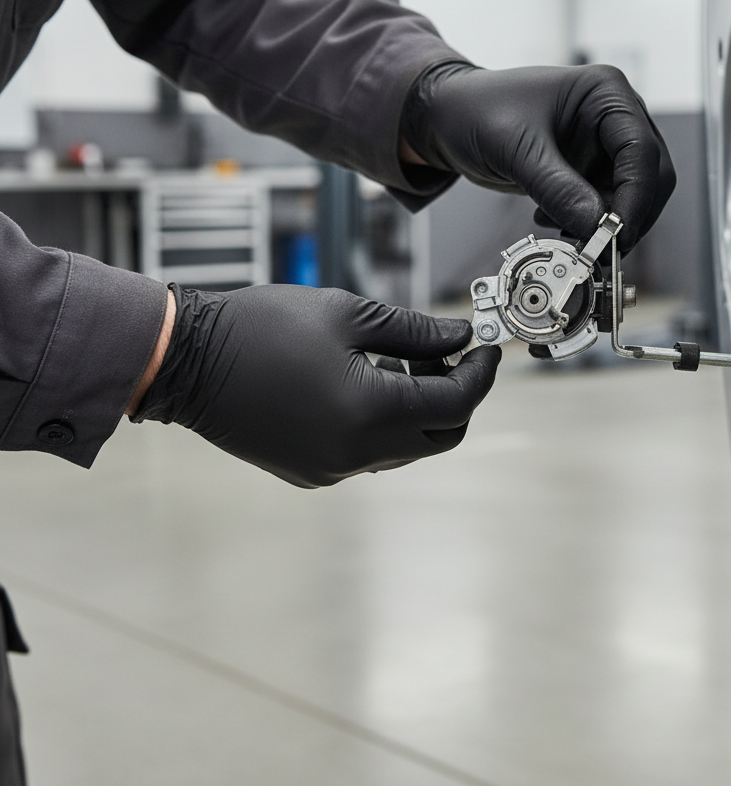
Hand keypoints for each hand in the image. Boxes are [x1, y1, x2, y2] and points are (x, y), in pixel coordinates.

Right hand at [130, 285, 500, 486]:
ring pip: (407, 449)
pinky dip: (385, 425)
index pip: (457, 403)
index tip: (488, 346)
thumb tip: (461, 335)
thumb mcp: (348, 313)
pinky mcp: (312, 472)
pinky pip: (370, 454)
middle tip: (448, 356)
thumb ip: (416, 331)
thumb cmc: (264, 326)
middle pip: (440, 437)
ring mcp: (332, 469)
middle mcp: (357, 453)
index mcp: (372, 412)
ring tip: (401, 362)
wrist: (187, 362)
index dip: (481, 373)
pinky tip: (365, 385)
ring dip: (420, 410)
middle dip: (457, 397)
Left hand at [400, 63, 675, 252]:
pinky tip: (551, 219)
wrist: (449, 119)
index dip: (637, 197)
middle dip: (627, 215)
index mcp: (606, 93)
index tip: (618, 233)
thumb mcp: (516, 148)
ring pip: (631, 197)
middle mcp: (613, 117)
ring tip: (563, 231)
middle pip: (649, 176)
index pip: (642, 150)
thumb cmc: (477, 110)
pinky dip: (587, 222)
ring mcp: (603, 146)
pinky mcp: (588, 171)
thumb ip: (558, 187)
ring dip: (605, 223)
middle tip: (600, 247)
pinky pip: (605, 206)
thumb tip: (595, 225)